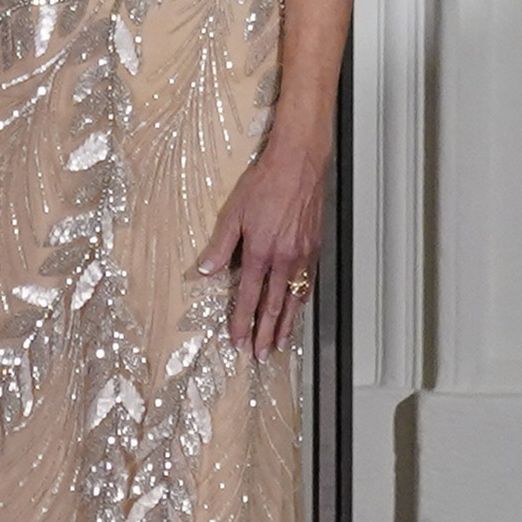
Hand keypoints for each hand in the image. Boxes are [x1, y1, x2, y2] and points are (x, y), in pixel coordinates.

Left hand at [197, 145, 329, 356]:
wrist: (299, 165)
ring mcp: (303, 256)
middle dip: (266, 334)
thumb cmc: (265, 184)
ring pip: (293, 299)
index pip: (249, 297)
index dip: (242, 322)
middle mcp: (284, 259)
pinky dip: (301, 302)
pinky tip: (297, 310)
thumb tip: (206, 270)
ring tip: (280, 344)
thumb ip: (220, 245)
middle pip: (273, 306)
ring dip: (286, 325)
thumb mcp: (233, 213)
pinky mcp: (315, 248)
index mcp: (261, 253)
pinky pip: (307, 283)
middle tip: (261, 355)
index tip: (239, 341)